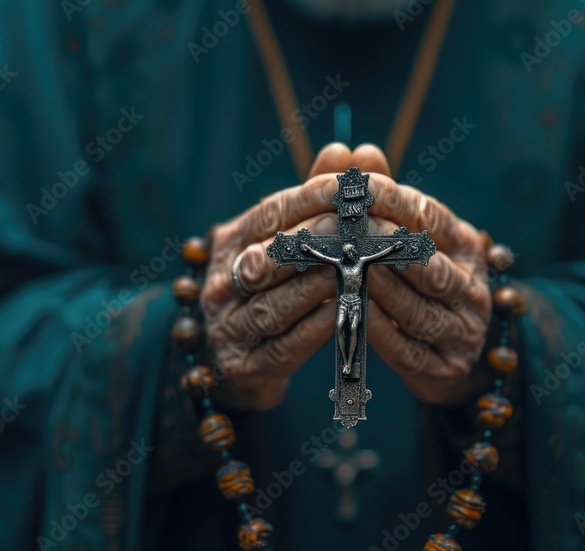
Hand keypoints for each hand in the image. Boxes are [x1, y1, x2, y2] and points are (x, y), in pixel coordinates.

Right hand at [201, 143, 383, 410]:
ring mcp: (229, 327)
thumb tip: (342, 149)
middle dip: (319, 242)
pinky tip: (344, 314)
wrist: (237, 362)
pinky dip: (316, 329)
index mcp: (230, 242)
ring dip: (319, 287)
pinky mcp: (245, 366)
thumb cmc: (273, 286)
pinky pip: (285, 345)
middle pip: (270, 257)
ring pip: (275, 303)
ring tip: (356, 273)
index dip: (310, 198)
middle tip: (361, 233)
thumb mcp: (285, 240)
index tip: (351, 188)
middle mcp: (222, 282)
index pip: (271, 213)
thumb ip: (314, 198)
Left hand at [357, 155, 492, 405]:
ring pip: (419, 307)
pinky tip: (353, 315)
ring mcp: (463, 330)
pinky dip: (380, 332)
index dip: (391, 200)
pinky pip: (408, 350)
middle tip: (342, 233)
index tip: (353, 188)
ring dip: (379, 290)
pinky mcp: (446, 368)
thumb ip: (381, 199)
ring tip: (344, 274)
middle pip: (427, 263)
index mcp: (465, 247)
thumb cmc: (416, 282)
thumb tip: (358, 151)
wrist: (451, 355)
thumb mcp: (406, 238)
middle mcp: (472, 287)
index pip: (429, 216)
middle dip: (383, 246)